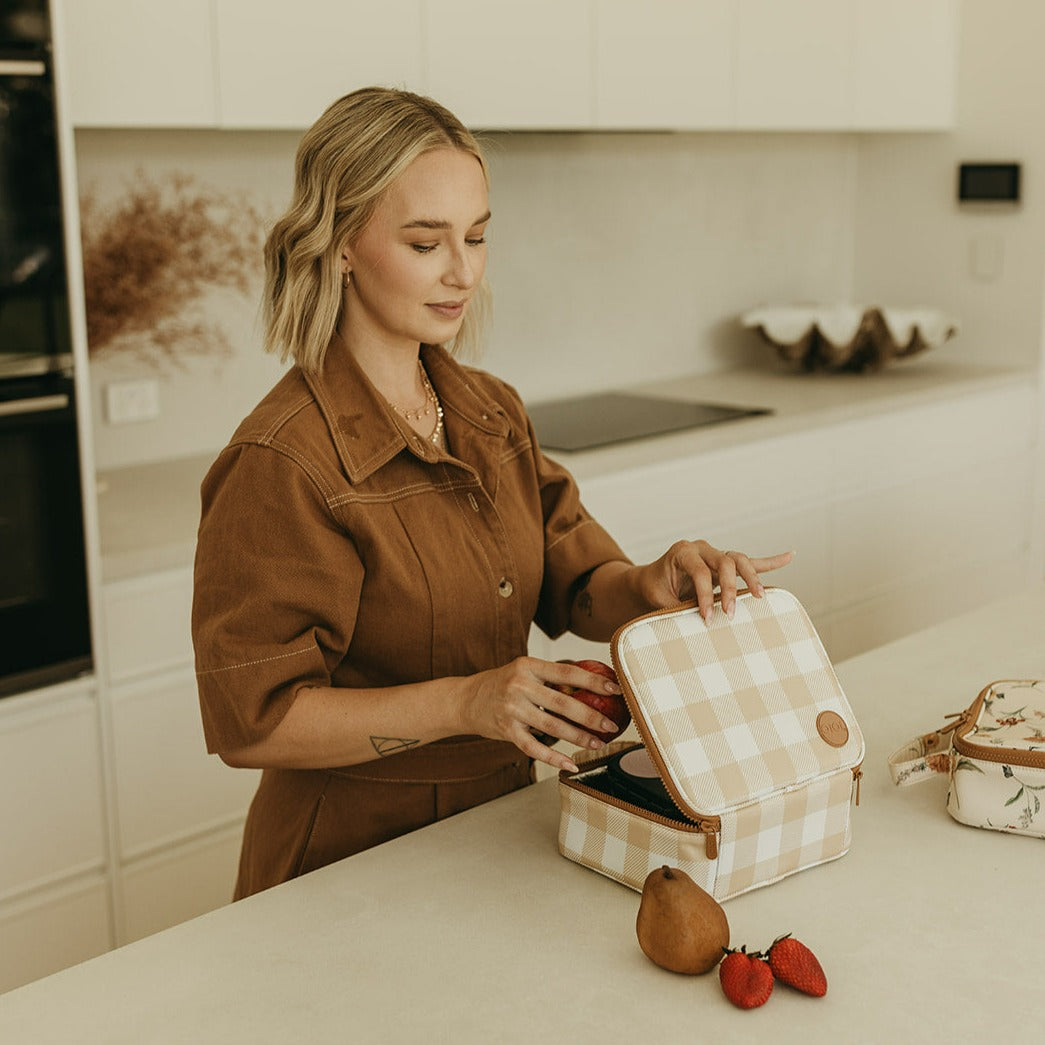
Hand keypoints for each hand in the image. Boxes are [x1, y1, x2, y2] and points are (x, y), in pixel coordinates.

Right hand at [458, 657, 622, 772]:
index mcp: (528, 666)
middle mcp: (519, 685)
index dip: (594, 680)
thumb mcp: (523, 671)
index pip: (567, 672)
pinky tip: (570, 765)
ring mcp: (512, 709)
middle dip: (591, 715)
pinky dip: (554, 758)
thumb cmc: (502, 684)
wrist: (466, 699)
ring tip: (597, 744)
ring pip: (552, 726)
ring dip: (578, 737)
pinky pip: (534, 747)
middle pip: (563, 703)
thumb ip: (550, 677)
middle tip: (611, 725)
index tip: (615, 688)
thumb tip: (591, 683)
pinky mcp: (506, 730)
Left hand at [634, 540, 792, 623]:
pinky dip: (770, 561)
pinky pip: (750, 561)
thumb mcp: (658, 598)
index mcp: (683, 552)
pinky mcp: (725, 564)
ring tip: (760, 596)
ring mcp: (715, 554)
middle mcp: (701, 549)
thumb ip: (674, 608)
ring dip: (752, 578)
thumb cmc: (655, 587)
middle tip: (730, 613)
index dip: (704, 595)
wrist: (652, 578)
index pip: (700, 572)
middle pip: (725, 562)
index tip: (706, 618)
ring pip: (740, 560)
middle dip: (730, 589)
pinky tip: (790, 555)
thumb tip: (691, 625)